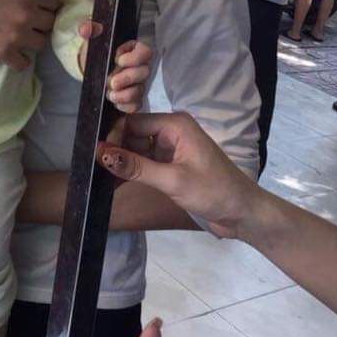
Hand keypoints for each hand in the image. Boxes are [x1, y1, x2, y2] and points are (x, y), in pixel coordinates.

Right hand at [0, 0, 60, 71]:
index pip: (55, 2)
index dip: (44, 1)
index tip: (33, 2)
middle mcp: (27, 14)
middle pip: (50, 23)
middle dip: (40, 19)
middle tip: (25, 16)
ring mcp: (15, 35)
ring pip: (40, 43)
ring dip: (32, 37)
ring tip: (18, 31)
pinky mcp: (1, 52)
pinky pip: (24, 63)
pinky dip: (20, 58)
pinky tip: (12, 49)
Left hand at [78, 25, 149, 111]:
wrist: (90, 68)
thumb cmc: (96, 50)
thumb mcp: (92, 38)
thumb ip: (89, 29)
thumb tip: (85, 29)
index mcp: (132, 49)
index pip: (145, 51)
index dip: (135, 57)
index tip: (117, 59)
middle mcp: (138, 66)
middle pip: (144, 73)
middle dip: (128, 78)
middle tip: (111, 82)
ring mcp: (136, 83)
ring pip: (140, 91)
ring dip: (125, 95)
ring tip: (109, 94)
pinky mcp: (131, 98)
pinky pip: (136, 104)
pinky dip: (126, 106)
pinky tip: (115, 103)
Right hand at [97, 112, 258, 238]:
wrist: (243, 214)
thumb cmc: (213, 191)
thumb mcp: (172, 180)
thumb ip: (136, 167)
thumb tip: (101, 153)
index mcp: (175, 124)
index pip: (134, 122)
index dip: (114, 136)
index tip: (95, 154)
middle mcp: (172, 131)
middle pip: (133, 135)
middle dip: (115, 151)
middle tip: (92, 167)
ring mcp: (171, 149)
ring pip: (137, 151)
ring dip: (122, 164)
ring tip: (99, 177)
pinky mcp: (171, 166)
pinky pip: (145, 164)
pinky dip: (133, 173)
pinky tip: (114, 183)